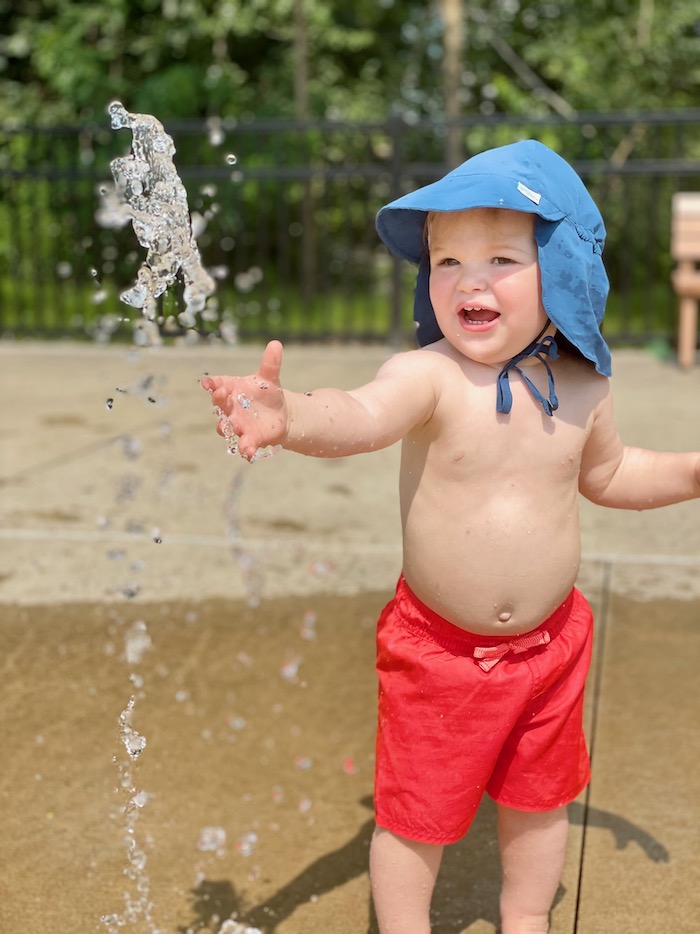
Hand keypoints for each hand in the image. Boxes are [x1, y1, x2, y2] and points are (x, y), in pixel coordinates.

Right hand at [200, 340, 287, 459]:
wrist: (281, 414)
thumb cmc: (268, 394)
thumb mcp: (270, 378)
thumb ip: (270, 363)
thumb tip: (276, 344)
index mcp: (231, 389)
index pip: (217, 385)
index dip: (211, 384)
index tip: (207, 382)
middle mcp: (230, 408)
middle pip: (219, 405)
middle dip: (219, 400)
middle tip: (222, 393)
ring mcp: (237, 424)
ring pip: (226, 427)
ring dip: (226, 427)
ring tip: (231, 427)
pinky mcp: (250, 438)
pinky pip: (244, 445)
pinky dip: (245, 449)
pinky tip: (248, 452)